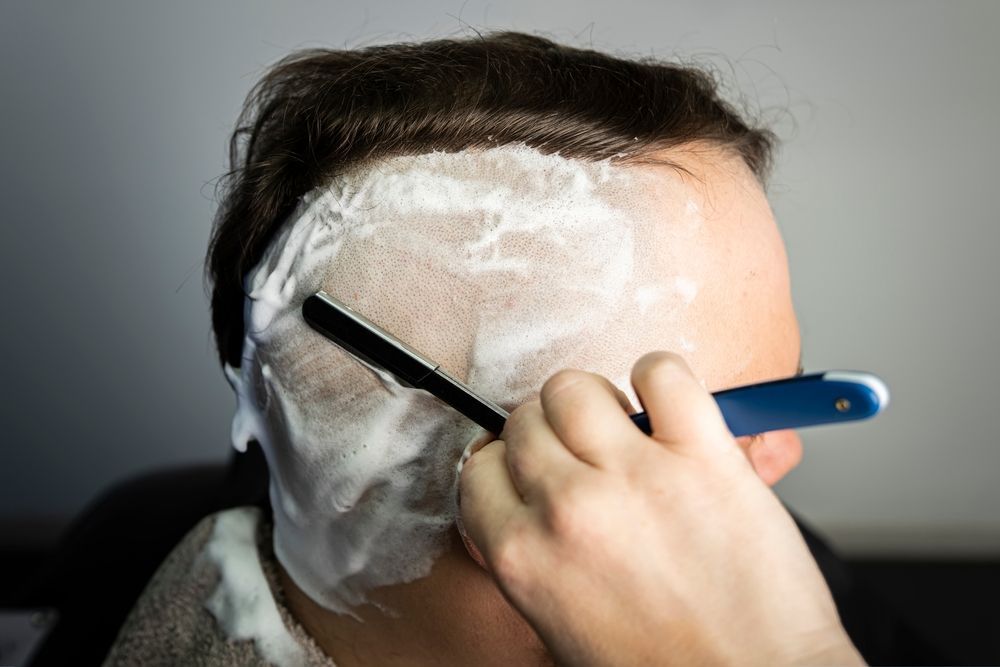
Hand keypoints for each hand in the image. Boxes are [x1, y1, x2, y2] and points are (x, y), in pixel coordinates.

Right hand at [459, 352, 862, 665]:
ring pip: (573, 387)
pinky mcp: (703, 455)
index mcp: (523, 556)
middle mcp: (569, 508)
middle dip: (547, 433)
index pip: (478, 469)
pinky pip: (660, 372)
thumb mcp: (559, 627)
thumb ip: (532, 556)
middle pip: (523, 421)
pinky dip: (658, 376)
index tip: (531, 468)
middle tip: (582, 453)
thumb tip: (527, 499)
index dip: (506, 465)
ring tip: (621, 427)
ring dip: (591, 400)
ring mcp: (635, 476)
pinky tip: (665, 403)